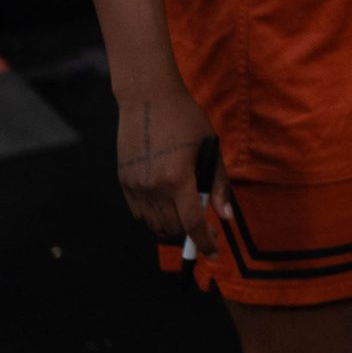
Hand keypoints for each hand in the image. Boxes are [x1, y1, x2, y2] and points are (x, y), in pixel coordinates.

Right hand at [114, 84, 226, 251]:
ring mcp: (135, 186)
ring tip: (184, 210)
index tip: (213, 254)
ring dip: (171, 225)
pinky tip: (164, 201)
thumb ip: (218, 183)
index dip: (204, 241)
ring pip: (154, 223)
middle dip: (190, 231)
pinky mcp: (123, 181)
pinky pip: (138, 212)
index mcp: (178, 178)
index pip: (192, 222)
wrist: (148, 99)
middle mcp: (153, 187)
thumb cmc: (185, 119)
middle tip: (202, 222)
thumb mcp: (210, 147)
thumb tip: (226, 215)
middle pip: (172, 227)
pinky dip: (153, 215)